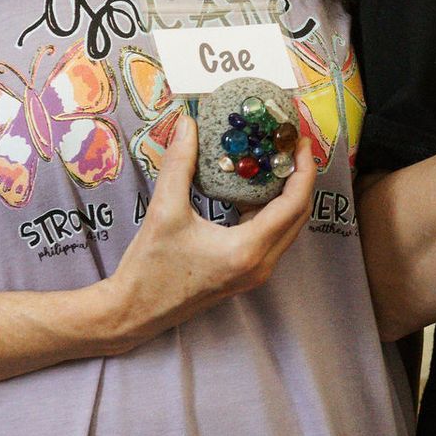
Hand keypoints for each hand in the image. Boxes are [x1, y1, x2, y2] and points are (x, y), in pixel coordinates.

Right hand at [97, 113, 315, 347]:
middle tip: (288, 145)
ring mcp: (255, 273)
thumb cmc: (148, 268)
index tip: (298, 140)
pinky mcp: (246, 274)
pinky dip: (271, 211)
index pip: (294, 203)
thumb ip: (180, 164)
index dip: (302, 169)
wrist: (132, 313)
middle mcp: (261, 265)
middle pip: (298, 215)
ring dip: (286, 195)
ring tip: (274, 161)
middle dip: (299, 178)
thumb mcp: (164, 211)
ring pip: (287, 227)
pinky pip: (271, 237)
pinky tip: (253, 189)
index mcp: (248, 250)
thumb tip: (187, 123)